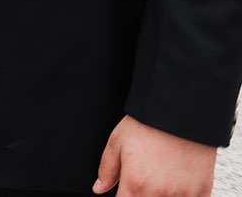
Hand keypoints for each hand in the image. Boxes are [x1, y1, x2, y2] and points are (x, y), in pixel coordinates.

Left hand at [94, 115, 215, 194]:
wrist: (181, 113)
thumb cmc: (148, 125)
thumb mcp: (117, 143)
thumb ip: (107, 170)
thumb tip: (99, 188)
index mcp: (135, 183)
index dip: (122, 196)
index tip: (124, 190)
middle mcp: (159, 193)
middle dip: (140, 195)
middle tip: (142, 181)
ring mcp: (183, 194)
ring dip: (160, 196)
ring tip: (159, 180)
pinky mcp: (202, 191)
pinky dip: (182, 196)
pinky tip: (175, 185)